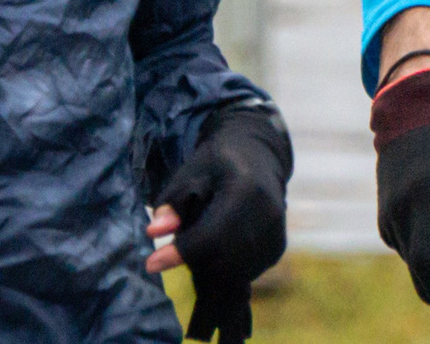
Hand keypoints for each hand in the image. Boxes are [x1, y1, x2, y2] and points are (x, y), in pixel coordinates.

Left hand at [146, 106, 292, 342]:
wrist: (258, 157)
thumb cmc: (217, 164)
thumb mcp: (189, 174)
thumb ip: (171, 203)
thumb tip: (154, 232)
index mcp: (246, 190)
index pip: (210, 235)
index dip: (180, 252)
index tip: (151, 264)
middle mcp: (268, 215)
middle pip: (222, 258)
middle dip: (193, 258)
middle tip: (179, 243)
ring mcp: (276, 234)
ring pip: (233, 271)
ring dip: (209, 265)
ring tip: (201, 239)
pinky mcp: (278, 249)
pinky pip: (245, 272)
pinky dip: (225, 267)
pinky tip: (218, 246)